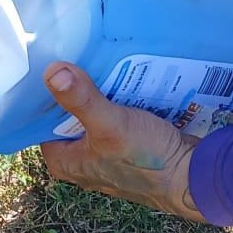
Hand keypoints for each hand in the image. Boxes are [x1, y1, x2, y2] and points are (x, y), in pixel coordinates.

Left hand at [38, 62, 203, 221]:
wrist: (193, 177)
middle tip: (74, 55)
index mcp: (63, 161)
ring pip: (92, 114)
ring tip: (96, 60)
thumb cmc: (147, 159)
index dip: (43, 93)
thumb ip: (81, 100)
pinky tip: (120, 78)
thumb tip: (51, 71)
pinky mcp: (126, 146)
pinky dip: (116, 100)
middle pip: (66, 115)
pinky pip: (113, 117)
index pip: (39, 120)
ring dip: (96, 93)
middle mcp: (79, 160)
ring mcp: (103, 153)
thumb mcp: (110, 124)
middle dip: (73, 89)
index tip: (47, 62)